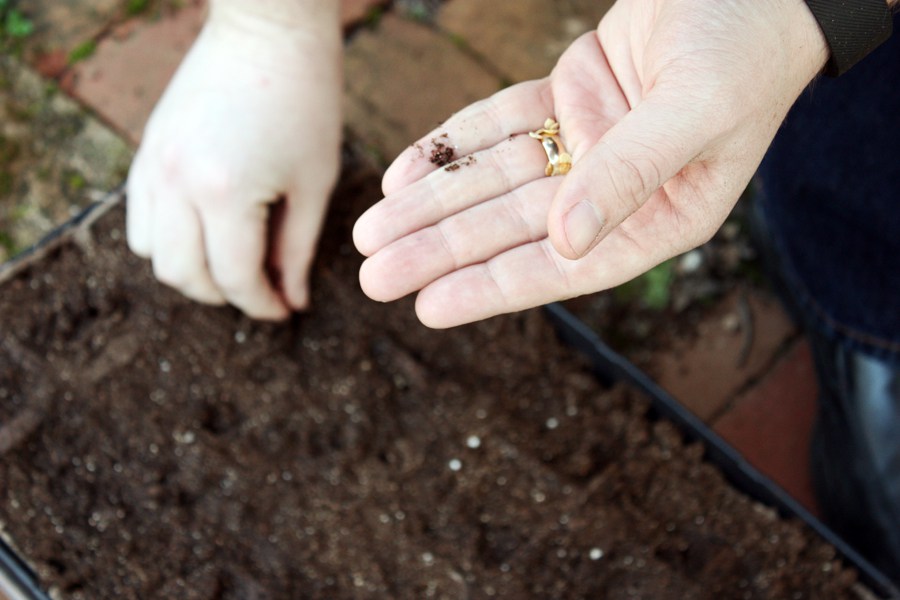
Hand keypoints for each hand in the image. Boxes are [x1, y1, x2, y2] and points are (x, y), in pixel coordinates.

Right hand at [127, 3, 341, 319]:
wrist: (267, 31)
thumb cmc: (305, 101)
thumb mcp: (313, 181)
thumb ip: (298, 248)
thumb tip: (292, 299)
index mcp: (225, 191)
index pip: (235, 277)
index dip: (262, 304)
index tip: (285, 311)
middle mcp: (176, 182)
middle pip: (184, 275)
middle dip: (225, 295)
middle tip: (260, 291)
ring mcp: (152, 165)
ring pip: (151, 253)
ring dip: (190, 272)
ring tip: (231, 265)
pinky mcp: (145, 151)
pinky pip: (140, 218)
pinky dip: (167, 240)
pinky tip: (204, 234)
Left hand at [353, 0, 827, 327]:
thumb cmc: (745, 48)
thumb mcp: (696, 111)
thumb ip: (632, 174)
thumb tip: (566, 243)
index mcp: (658, 216)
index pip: (562, 264)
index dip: (493, 286)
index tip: (429, 306)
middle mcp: (614, 190)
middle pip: (509, 226)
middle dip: (439, 248)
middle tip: (374, 275)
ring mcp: (586, 143)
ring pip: (492, 179)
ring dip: (431, 202)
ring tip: (370, 230)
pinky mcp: (567, 99)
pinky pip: (496, 127)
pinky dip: (451, 146)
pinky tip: (404, 173)